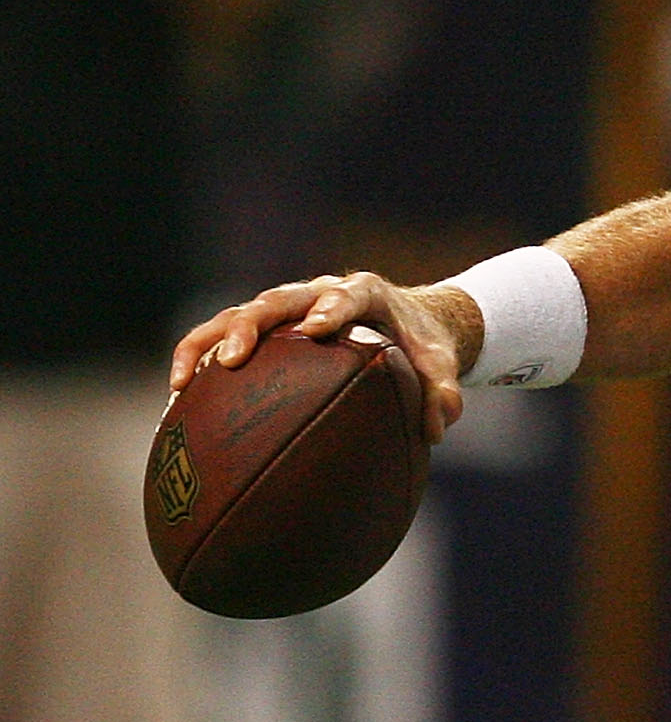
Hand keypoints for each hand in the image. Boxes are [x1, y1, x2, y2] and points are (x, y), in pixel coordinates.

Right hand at [170, 273, 478, 443]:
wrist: (402, 318)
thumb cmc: (419, 342)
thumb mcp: (439, 364)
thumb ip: (443, 391)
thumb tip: (438, 428)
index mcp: (364, 293)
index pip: (345, 295)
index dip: (330, 307)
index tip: (317, 328)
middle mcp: (316, 293)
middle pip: (276, 301)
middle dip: (250, 326)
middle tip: (233, 359)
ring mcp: (285, 308)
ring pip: (236, 315)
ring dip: (208, 343)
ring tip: (182, 382)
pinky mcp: (264, 327)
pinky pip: (220, 336)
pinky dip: (196, 359)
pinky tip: (177, 399)